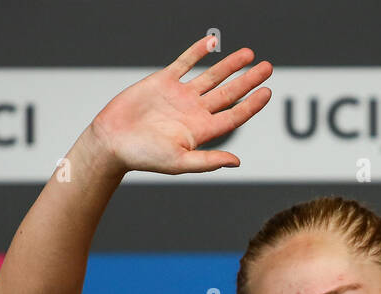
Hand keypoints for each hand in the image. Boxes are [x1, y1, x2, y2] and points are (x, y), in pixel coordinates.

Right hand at [88, 35, 272, 175]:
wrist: (112, 140)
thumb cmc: (144, 156)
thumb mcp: (180, 162)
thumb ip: (208, 161)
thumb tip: (237, 162)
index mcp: (202, 131)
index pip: (234, 115)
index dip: (252, 104)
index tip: (268, 92)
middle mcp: (195, 112)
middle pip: (229, 93)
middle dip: (249, 79)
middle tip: (268, 68)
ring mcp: (180, 95)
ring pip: (211, 76)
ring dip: (230, 65)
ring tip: (249, 54)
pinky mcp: (163, 81)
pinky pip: (185, 63)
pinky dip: (198, 52)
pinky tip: (213, 43)